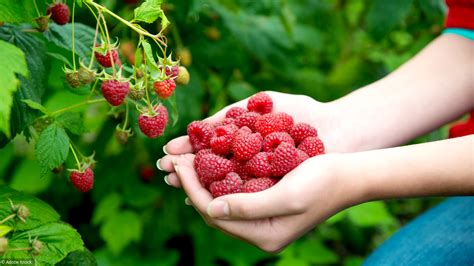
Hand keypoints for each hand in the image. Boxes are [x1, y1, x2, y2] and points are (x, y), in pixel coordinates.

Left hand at [165, 152, 361, 252]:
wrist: (350, 175)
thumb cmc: (324, 181)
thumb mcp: (287, 195)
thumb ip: (248, 207)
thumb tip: (210, 207)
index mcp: (264, 235)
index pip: (214, 214)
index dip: (193, 187)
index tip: (180, 161)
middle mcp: (260, 233)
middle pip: (213, 210)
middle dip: (192, 183)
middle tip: (176, 158)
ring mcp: (262, 221)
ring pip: (220, 203)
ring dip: (201, 180)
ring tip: (186, 159)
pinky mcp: (265, 206)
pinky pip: (233, 195)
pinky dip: (218, 179)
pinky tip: (207, 163)